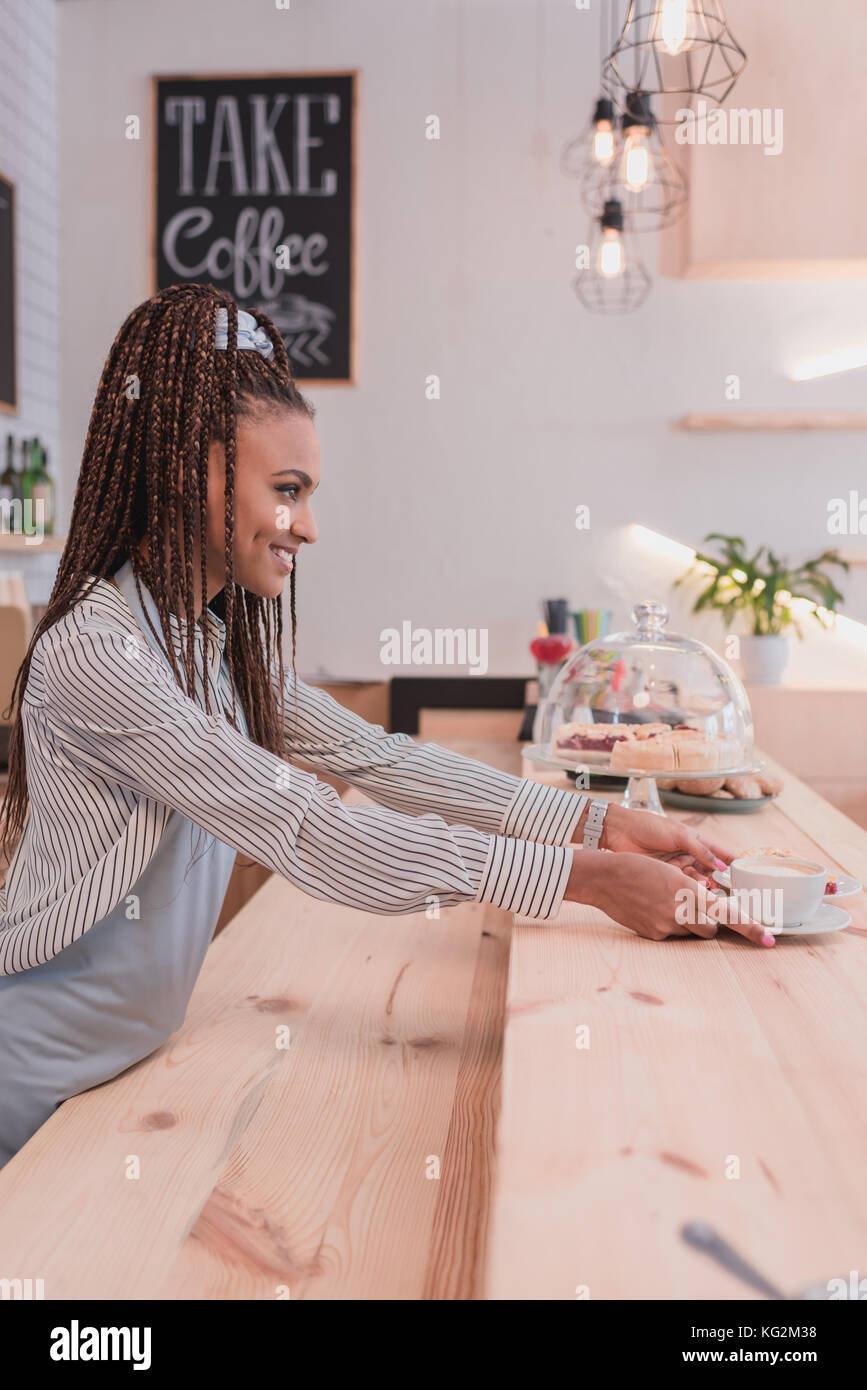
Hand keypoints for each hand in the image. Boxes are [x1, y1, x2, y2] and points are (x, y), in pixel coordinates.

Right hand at [565, 850, 774, 946]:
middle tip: (696, 908)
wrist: (604, 878)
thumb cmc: (637, 867)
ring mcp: (666, 927)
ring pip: (691, 932)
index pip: (729, 915)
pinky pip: (671, 935)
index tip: (770, 940)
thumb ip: (692, 892)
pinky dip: (667, 925)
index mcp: (690, 891)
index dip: (752, 929)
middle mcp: (681, 912)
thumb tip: (708, 908)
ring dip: (688, 923)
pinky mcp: (654, 935)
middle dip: (710, 922)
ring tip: (664, 904)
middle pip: (711, 928)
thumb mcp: (672, 873)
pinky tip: (650, 909)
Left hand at [573, 801, 733, 885]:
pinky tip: (696, 896)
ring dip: (705, 888)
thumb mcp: (679, 835)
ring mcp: (678, 868)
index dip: (734, 865)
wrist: (620, 832)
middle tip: (731, 893)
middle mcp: (690, 856)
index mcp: (696, 842)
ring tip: (713, 895)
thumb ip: (700, 850)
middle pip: (711, 873)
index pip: (721, 855)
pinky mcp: (665, 878)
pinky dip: (690, 892)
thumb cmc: (650, 826)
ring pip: (698, 882)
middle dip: (721, 882)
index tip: (748, 877)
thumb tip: (722, 867)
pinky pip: (682, 887)